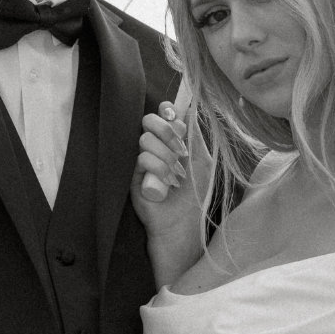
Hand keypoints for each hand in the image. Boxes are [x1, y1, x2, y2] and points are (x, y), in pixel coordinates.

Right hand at [130, 104, 208, 247]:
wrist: (183, 224)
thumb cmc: (195, 195)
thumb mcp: (201, 161)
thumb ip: (194, 136)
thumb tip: (189, 108)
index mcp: (170, 142)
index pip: (162, 115)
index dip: (167, 111)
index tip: (174, 115)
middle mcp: (154, 148)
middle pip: (149, 120)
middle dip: (166, 130)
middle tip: (180, 150)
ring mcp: (142, 162)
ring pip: (145, 139)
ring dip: (165, 154)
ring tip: (176, 174)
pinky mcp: (133, 176)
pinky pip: (141, 158)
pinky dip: (158, 167)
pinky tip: (167, 181)